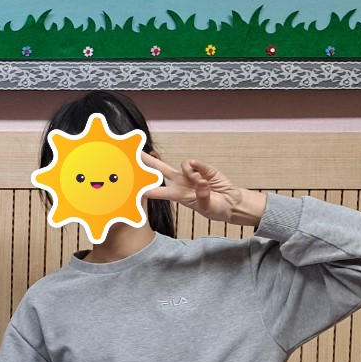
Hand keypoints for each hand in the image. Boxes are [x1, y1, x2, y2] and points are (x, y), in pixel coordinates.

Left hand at [141, 153, 267, 226]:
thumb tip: (200, 182)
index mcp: (176, 195)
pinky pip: (195, 163)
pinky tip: (204, 176)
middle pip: (160, 169)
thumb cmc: (215, 208)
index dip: (143, 189)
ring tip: (201, 183)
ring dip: (191, 173)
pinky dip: (199, 168)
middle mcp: (180, 182)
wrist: (230, 202)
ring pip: (182, 165)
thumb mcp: (207, 208)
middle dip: (147, 160)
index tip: (129, 186)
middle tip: (135, 152)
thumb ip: (203, 196)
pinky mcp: (202, 168)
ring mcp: (190, 174)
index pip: (156, 192)